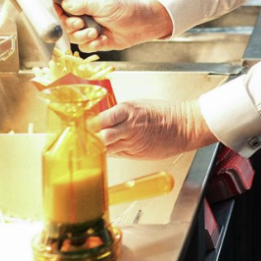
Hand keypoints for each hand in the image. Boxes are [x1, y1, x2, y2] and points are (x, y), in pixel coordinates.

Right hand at [57, 0, 172, 51]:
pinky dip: (92, 44)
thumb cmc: (126, 9)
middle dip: (70, 26)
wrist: (141, 25)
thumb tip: (65, 4)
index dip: (56, 9)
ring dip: (83, 36)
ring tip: (95, 32)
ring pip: (71, 35)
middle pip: (62, 21)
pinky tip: (103, 39)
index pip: (60, 1)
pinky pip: (83, 46)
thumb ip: (83, 4)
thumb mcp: (104, 4)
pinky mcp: (92, 39)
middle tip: (81, 24)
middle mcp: (81, 12)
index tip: (60, 15)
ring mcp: (86, 26)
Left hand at [89, 100, 216, 158]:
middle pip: (100, 136)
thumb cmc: (164, 114)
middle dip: (87, 140)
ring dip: (96, 149)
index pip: (99, 119)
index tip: (75, 128)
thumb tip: (100, 122)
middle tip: (77, 141)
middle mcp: (128, 126)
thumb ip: (119, 115)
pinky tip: (101, 153)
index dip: (86, 126)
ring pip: (106, 148)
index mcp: (127, 110)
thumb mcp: (139, 106)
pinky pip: (116, 153)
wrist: (184, 126)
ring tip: (85, 149)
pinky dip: (108, 153)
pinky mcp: (136, 153)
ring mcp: (132, 141)